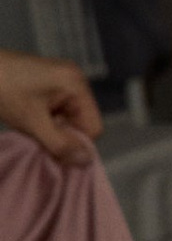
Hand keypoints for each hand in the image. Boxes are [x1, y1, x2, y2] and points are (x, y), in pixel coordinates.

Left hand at [0, 48, 101, 162]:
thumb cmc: (4, 91)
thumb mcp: (32, 122)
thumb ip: (60, 144)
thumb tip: (86, 161)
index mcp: (76, 85)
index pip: (93, 127)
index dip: (75, 143)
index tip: (52, 150)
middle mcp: (74, 79)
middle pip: (81, 122)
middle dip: (63, 135)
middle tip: (38, 140)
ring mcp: (60, 79)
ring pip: (68, 118)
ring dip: (52, 129)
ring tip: (30, 128)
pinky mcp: (48, 82)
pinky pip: (57, 109)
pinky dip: (45, 120)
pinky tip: (28, 120)